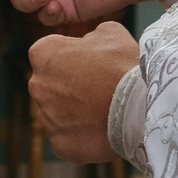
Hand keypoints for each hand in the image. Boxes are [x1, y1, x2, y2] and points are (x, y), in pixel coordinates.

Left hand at [28, 22, 137, 163]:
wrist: (140, 109)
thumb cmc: (124, 65)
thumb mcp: (110, 33)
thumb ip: (89, 36)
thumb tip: (88, 44)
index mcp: (44, 54)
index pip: (49, 53)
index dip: (70, 57)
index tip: (90, 63)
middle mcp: (37, 86)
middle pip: (50, 85)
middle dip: (69, 86)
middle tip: (98, 88)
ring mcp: (46, 118)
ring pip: (57, 113)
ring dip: (74, 112)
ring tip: (103, 111)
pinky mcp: (59, 144)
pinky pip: (68, 138)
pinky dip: (82, 135)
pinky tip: (102, 130)